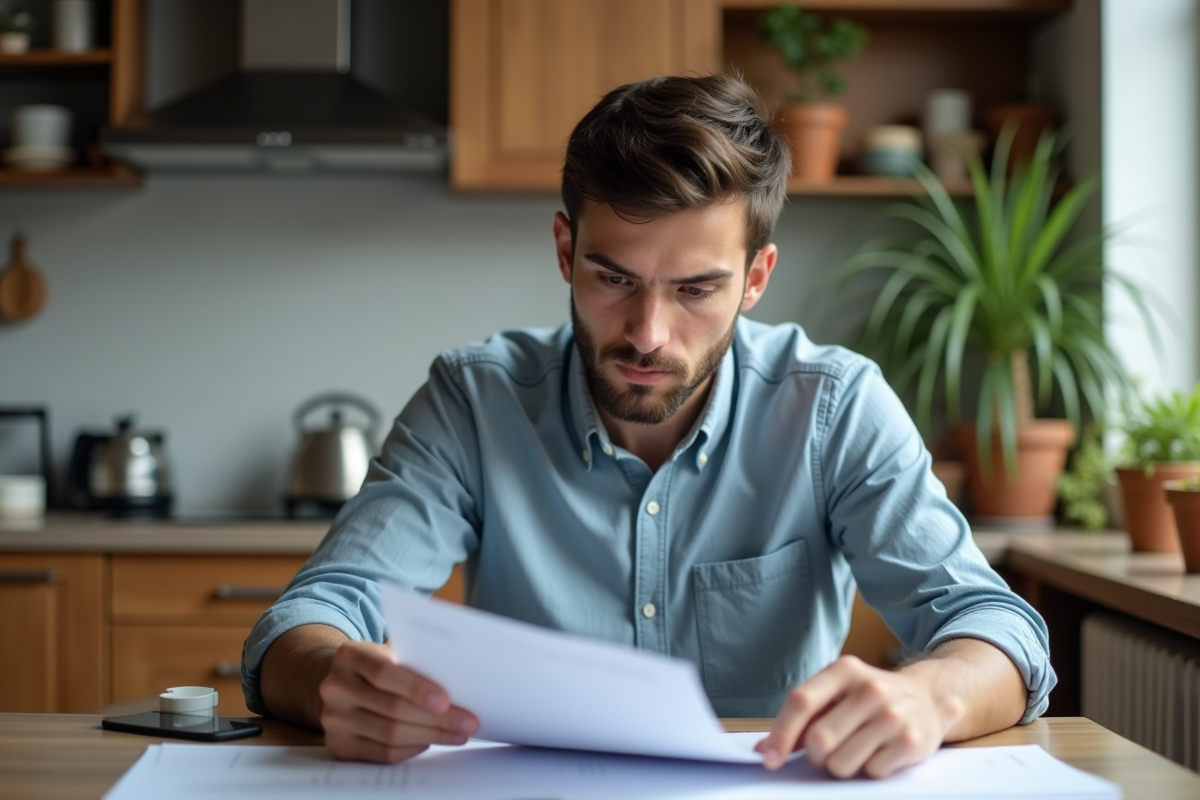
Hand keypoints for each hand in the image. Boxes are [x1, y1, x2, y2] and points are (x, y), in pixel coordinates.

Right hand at [318, 640, 479, 762]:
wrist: (344, 683)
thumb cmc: (379, 664)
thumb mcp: (391, 652)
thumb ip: (415, 658)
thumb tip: (459, 674)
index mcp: (350, 656)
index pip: (384, 672)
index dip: (416, 688)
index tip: (446, 701)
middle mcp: (335, 687)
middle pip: (392, 708)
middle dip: (437, 718)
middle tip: (467, 723)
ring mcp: (334, 719)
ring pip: (390, 734)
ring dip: (430, 736)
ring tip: (457, 734)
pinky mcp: (338, 745)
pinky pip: (382, 754)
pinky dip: (412, 749)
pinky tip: (430, 741)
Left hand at [755, 655, 964, 778]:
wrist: (930, 697)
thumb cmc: (870, 700)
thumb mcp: (838, 695)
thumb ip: (803, 719)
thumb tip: (764, 750)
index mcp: (844, 670)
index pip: (801, 701)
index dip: (781, 733)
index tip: (769, 759)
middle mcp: (870, 688)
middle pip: (819, 739)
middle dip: (816, 756)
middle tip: (828, 752)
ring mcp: (893, 715)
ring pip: (842, 763)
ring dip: (842, 766)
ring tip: (857, 750)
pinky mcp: (912, 741)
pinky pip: (871, 772)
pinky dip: (870, 770)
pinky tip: (881, 752)